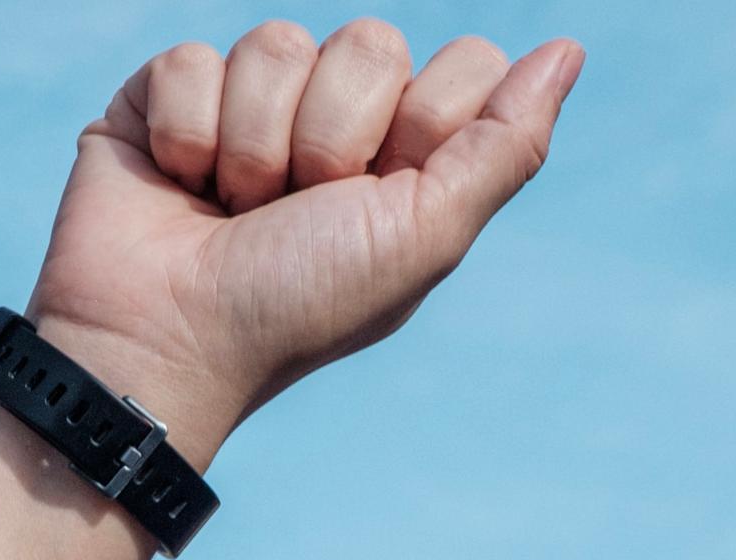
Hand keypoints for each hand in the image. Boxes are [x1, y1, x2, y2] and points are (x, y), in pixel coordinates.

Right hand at [26, 18, 584, 460]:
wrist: (168, 344)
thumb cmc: (294, 309)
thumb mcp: (420, 238)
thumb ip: (502, 147)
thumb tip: (569, 50)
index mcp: (402, 157)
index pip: (461, 63)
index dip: (423, 125)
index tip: (377, 199)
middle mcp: (329, 123)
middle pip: (371, 40)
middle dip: (332, 137)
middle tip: (294, 212)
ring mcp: (247, 107)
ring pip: (277, 42)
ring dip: (254, 145)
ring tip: (231, 212)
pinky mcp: (165, 99)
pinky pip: (194, 59)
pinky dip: (188, 136)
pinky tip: (179, 188)